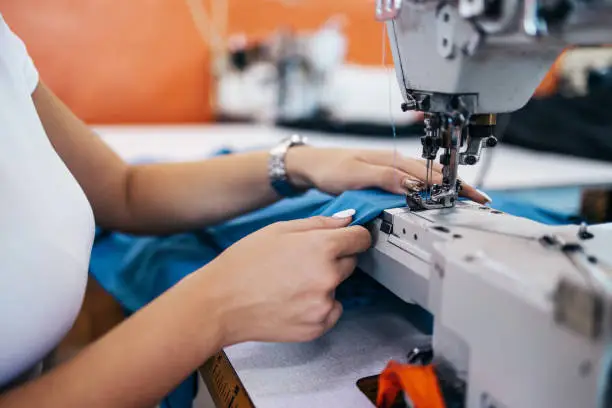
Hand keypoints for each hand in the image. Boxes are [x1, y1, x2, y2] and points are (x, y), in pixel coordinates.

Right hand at [200, 214, 370, 344]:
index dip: (353, 236)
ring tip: (290, 283)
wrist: (220, 303)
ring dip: (324, 283)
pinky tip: (292, 300)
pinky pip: (331, 310)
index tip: (347, 239)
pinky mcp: (318, 327)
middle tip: (302, 262)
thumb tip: (347, 220)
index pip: (361, 238)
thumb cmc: (243, 263)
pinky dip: (318, 306)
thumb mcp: (279, 230)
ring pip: (338, 287)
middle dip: (333, 259)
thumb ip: (319, 223)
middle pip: (350, 262)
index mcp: (321, 247)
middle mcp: (328, 276)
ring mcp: (324, 304)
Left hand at [286, 147, 488, 203]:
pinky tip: (435, 195)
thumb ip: (384, 178)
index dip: (452, 186)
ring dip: (446, 187)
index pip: (429, 174)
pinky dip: (430, 188)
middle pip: (434, 175)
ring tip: (466, 198)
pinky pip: (414, 181)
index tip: (471, 197)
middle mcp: (395, 162)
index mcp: (392, 160)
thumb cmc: (330, 167)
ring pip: (426, 177)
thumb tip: (413, 185)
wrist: (312, 165)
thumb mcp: (355, 174)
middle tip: (479, 202)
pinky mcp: (386, 176)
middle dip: (458, 187)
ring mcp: (391, 168)